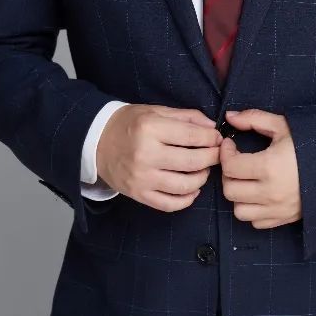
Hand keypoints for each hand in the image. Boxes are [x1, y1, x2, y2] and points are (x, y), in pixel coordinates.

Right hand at [95, 104, 222, 210]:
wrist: (97, 142)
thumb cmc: (130, 123)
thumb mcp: (156, 111)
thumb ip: (186, 117)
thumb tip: (212, 127)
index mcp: (150, 128)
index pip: (192, 136)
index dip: (211, 138)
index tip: (218, 138)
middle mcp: (146, 154)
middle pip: (192, 161)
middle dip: (212, 158)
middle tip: (217, 154)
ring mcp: (142, 178)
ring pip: (184, 185)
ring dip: (202, 178)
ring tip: (204, 170)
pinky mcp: (138, 194)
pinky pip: (169, 204)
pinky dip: (187, 199)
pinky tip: (192, 189)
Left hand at [219, 109, 301, 229]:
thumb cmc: (311, 143)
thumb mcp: (283, 125)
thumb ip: (254, 118)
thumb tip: (230, 116)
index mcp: (269, 167)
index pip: (230, 166)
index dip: (225, 153)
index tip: (231, 144)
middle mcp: (270, 192)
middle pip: (230, 190)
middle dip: (228, 173)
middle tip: (237, 160)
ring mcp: (278, 209)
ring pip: (240, 211)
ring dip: (238, 195)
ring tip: (247, 180)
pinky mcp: (285, 219)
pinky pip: (256, 223)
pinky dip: (253, 210)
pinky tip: (259, 193)